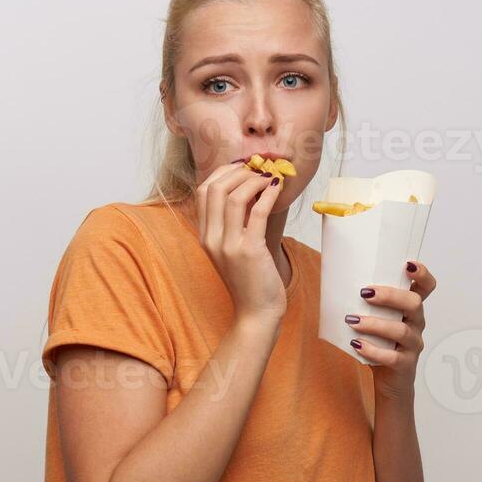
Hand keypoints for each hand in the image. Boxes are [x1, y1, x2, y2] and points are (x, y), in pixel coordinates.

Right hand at [194, 160, 286, 325]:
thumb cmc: (249, 281)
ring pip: (235, 196)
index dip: (223, 173)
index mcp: (205, 236)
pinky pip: (258, 212)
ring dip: (254, 180)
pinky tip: (277, 189)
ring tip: (269, 178)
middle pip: (216, 188)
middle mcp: (212, 239)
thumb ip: (233, 224)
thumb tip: (247, 190)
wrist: (255, 313)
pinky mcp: (250, 251)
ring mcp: (229, 246)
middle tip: (258, 170)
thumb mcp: (232, 249)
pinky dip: (269, 194)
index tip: (242, 168)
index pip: (204, 191)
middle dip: (239, 172)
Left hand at [346, 260, 436, 399]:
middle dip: (390, 296)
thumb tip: (334, 282)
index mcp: (411, 309)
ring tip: (352, 321)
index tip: (408, 264)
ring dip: (375, 324)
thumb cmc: (379, 344)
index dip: (422, 274)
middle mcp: (416, 324)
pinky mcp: (405, 365)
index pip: (427, 287)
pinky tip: (357, 345)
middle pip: (414, 304)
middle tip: (365, 293)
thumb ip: (367, 304)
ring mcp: (413, 345)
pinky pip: (393, 357)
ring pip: (401, 331)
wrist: (388, 381)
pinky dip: (373, 350)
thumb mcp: (376, 320)